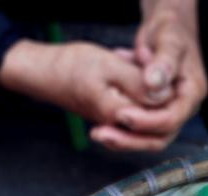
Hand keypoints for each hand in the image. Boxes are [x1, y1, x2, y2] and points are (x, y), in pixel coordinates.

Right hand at [0, 40, 157, 128]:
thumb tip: (164, 96)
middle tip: (138, 59)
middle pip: (156, 112)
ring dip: (144, 80)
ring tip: (127, 58)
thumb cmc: (70, 67)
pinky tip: (124, 62)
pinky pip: (136, 101)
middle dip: (154, 84)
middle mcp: (121, 125)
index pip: (161, 111)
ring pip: (147, 105)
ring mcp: (118, 121)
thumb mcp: (108, 66)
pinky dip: (135, 81)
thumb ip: (138, 83)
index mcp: (120, 115)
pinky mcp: (115, 113)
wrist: (44, 73)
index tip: (146, 60)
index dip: (162, 84)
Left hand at [91, 2, 207, 151]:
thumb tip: (153, 84)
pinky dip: (118, 126)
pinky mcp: (152, 112)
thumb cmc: (171, 30)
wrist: (165, 29)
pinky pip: (136, 129)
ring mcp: (167, 111)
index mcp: (191, 93)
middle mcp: (181, 107)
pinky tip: (99, 121)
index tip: (121, 114)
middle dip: (130, 139)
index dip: (146, 121)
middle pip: (159, 137)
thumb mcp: (169, 40)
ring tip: (97, 133)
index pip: (171, 118)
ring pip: (146, 137)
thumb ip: (163, 62)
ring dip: (121, 137)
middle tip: (102, 134)